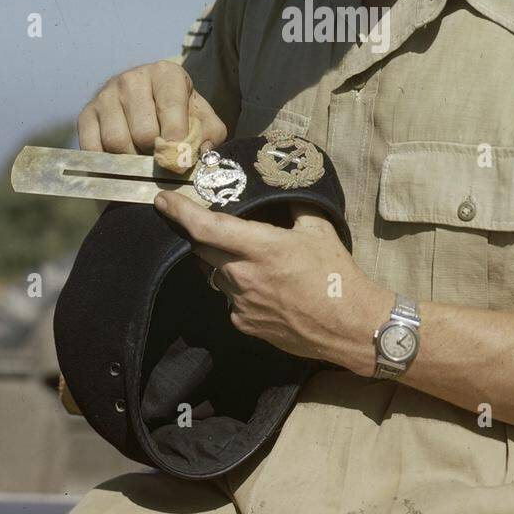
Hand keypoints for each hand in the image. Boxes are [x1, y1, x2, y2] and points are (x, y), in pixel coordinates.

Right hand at [77, 60, 225, 155]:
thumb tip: (201, 153)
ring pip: (117, 142)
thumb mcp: (201, 116)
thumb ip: (210, 133)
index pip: (170, 108)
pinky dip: (108, 162)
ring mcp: (105, 95)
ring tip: (143, 157)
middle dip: (155, 153)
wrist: (146, 99)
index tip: (180, 159)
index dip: (176, 139)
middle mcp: (131, 79)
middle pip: (143, 132)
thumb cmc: (178, 111)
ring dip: (133, 159)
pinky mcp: (86, 114)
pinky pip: (93, 148)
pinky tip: (122, 159)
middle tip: (162, 158)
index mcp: (165, 74)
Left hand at [152, 192, 392, 371]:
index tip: (163, 200)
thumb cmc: (338, 275)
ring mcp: (240, 304)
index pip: (206, 227)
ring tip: (249, 258)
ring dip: (223, 262)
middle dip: (201, 234)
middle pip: (202, 249)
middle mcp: (243, 276)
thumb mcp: (319, 229)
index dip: (179, 212)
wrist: (351, 326)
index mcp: (261, 248)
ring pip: (215, 274)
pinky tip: (263, 287)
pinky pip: (229, 298)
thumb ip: (295, 204)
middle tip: (209, 223)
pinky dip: (237, 287)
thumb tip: (282, 186)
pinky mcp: (244, 324)